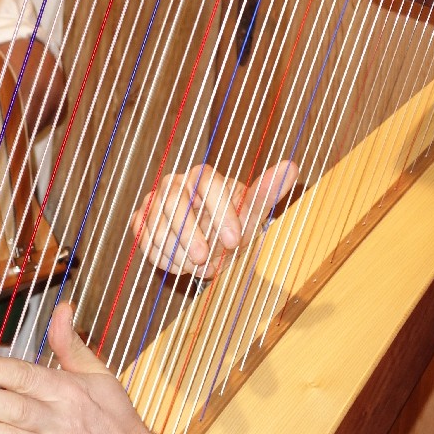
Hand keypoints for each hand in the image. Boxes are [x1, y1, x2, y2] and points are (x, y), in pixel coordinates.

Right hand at [130, 161, 298, 276]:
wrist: (209, 246)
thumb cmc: (232, 225)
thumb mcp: (251, 213)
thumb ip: (267, 191)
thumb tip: (292, 166)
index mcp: (202, 176)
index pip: (206, 181)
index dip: (221, 211)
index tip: (235, 240)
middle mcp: (174, 184)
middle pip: (173, 200)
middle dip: (190, 233)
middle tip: (206, 259)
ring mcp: (154, 203)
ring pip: (157, 224)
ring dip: (179, 252)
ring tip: (202, 267)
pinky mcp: (141, 223)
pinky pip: (145, 240)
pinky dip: (164, 258)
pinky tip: (182, 266)